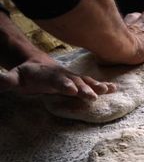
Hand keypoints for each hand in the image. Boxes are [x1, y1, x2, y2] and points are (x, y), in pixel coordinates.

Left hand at [0, 57, 115, 99]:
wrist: (39, 66)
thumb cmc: (27, 75)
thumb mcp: (15, 78)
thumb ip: (8, 80)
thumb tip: (0, 81)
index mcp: (49, 76)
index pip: (58, 81)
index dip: (65, 85)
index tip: (72, 90)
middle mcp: (64, 76)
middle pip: (76, 82)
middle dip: (85, 88)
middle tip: (93, 96)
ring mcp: (74, 79)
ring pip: (86, 82)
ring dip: (97, 86)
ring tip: (108, 90)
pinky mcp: (80, 83)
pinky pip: (92, 84)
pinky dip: (103, 86)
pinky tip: (114, 89)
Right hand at [99, 11, 143, 64]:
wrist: (117, 50)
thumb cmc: (108, 54)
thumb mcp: (104, 55)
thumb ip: (104, 56)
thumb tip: (97, 62)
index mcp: (121, 30)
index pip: (129, 20)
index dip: (135, 20)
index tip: (138, 22)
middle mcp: (132, 26)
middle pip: (142, 16)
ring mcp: (143, 28)